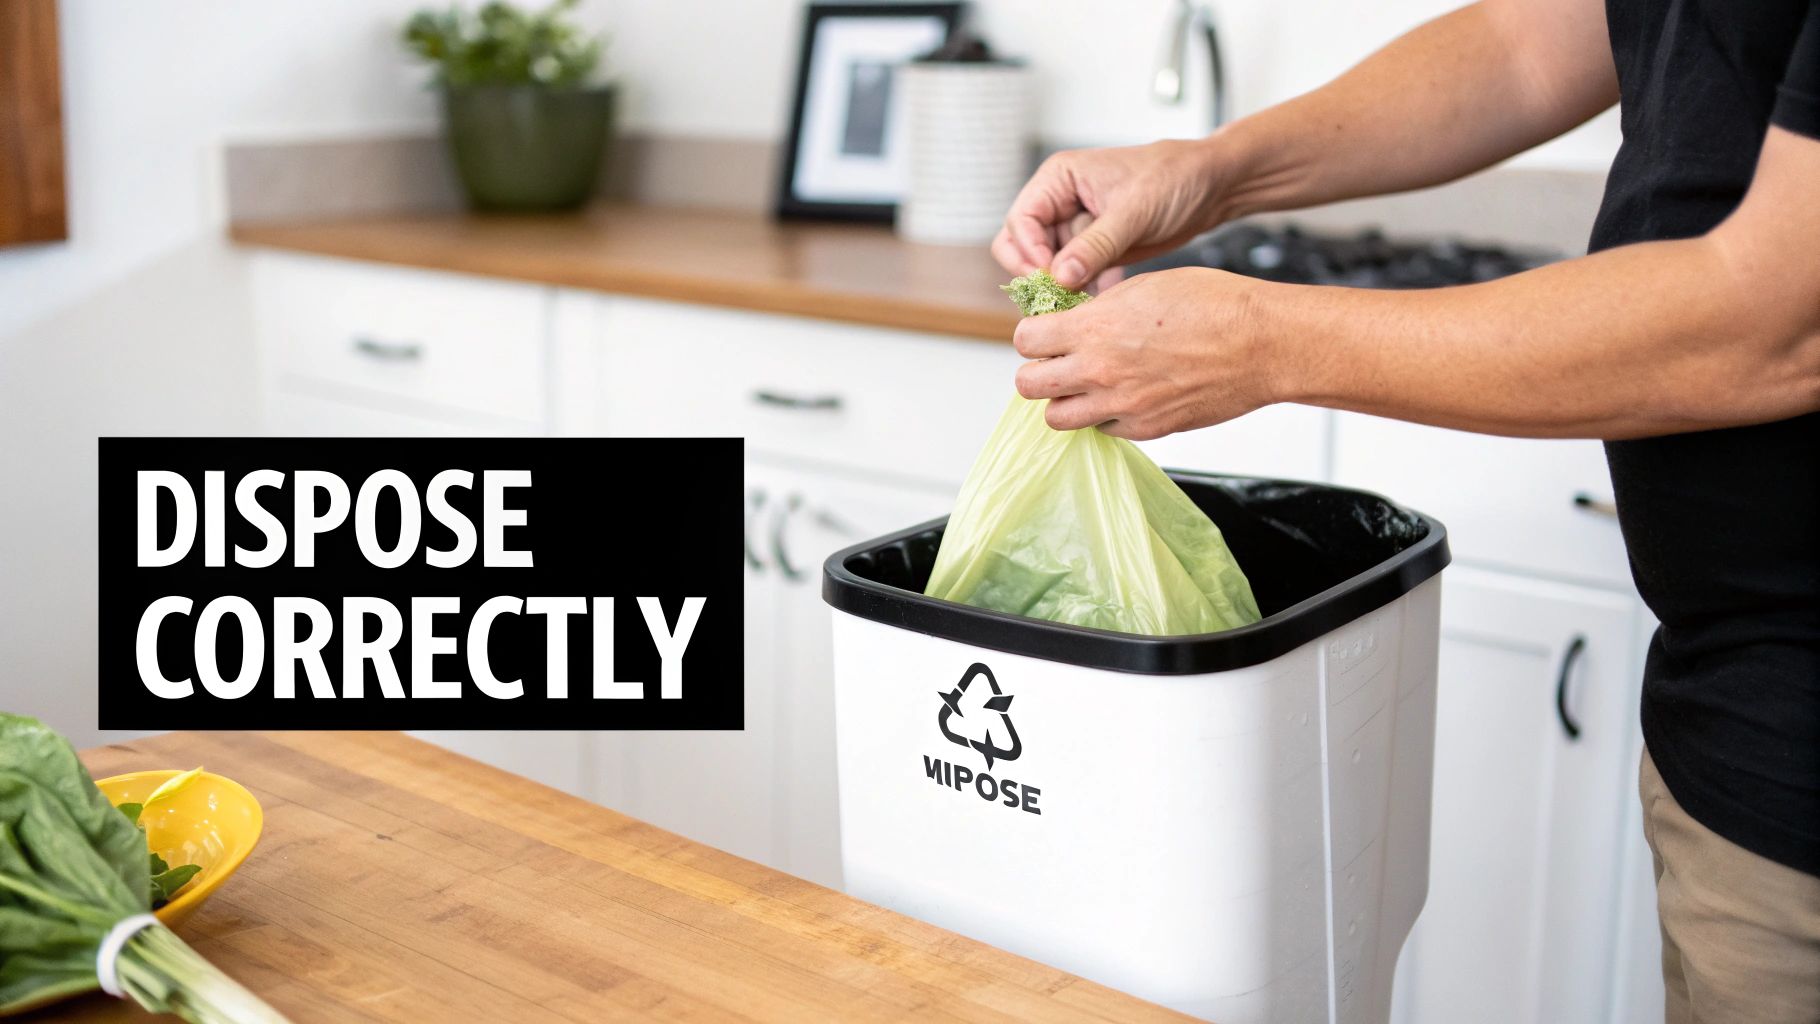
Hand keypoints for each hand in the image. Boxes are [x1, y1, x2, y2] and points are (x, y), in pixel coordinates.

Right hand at [991, 138, 1237, 289]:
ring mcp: (1075, 229)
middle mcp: (1059, 203)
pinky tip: (1108, 291)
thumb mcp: (1133, 212)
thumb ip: (1094, 245)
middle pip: (1022, 247)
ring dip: (1062, 286)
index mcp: (1059, 179)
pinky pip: (1073, 277)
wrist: (1210, 186)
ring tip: (1089, 298)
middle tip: (1062, 295)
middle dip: (1038, 273)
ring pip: (1046, 267)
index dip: (1029, 252)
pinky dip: (1084, 289)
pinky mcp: (1093, 250)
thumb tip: (1059, 276)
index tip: (1050, 277)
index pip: (1020, 221)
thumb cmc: (1175, 177)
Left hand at [1012, 268, 1279, 439]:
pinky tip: (1122, 395)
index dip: (1033, 334)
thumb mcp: (1145, 287)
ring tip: (1085, 384)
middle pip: (1028, 385)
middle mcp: (1100, 370)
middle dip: (1037, 371)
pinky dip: (1103, 416)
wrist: (1262, 344)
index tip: (1045, 332)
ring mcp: (1122, 404)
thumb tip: (1073, 322)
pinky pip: (1101, 430)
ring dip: (1064, 400)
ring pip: (1057, 418)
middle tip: (1056, 362)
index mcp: (1095, 328)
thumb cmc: (1214, 306)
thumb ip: (1099, 310)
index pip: (1025, 340)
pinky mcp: (1146, 428)